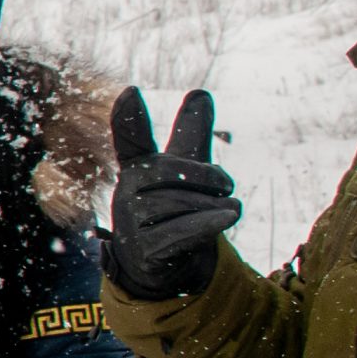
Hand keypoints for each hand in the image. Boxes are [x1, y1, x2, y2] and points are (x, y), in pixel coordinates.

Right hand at [106, 88, 241, 301]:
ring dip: (214, 207)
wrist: (159, 265)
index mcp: (137, 167)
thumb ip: (190, 134)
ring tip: (224, 212)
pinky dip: (210, 222)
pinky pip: (185, 230)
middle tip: (227, 185)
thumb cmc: (172, 209)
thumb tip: (200, 93)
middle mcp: (127, 192)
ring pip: (183, 204)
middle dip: (207, 176)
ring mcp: (132, 222)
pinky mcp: (146, 250)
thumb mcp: (184, 171)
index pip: (130, 139)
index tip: (131, 92)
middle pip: (171, 172)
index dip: (129, 117)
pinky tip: (229, 216)